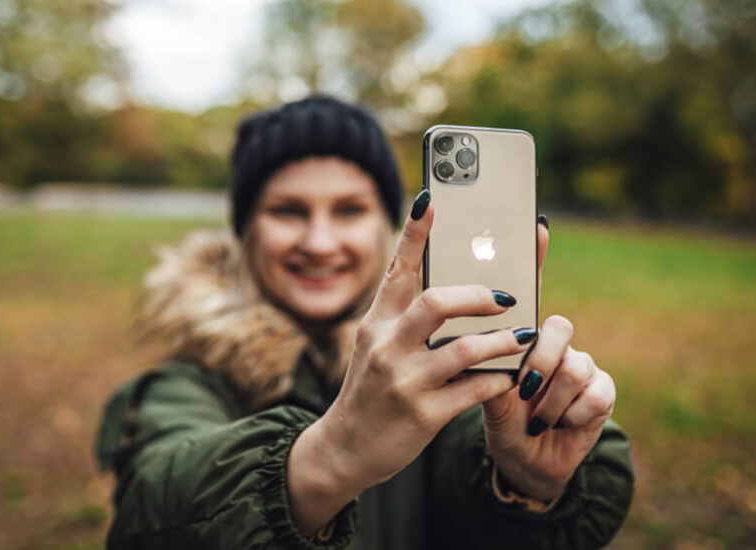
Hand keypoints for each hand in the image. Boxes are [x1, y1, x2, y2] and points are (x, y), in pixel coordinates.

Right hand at [287, 190, 533, 533]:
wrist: (345, 447)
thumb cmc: (371, 390)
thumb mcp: (376, 348)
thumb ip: (405, 320)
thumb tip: (459, 292)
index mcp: (376, 323)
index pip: (398, 270)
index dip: (416, 234)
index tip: (431, 199)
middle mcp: (386, 346)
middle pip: (436, 303)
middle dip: (478, 294)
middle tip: (505, 295)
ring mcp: (404, 381)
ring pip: (464, 348)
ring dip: (501, 340)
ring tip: (522, 336)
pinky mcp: (423, 415)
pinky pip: (475, 390)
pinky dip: (499, 380)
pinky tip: (509, 378)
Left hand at [482, 221, 616, 500]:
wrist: (524, 463)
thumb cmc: (499, 418)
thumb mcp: (479, 390)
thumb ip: (475, 358)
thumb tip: (461, 324)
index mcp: (519, 336)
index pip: (527, 291)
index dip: (534, 258)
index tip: (535, 224)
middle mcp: (552, 343)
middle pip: (556, 326)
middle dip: (538, 360)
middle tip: (523, 388)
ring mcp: (580, 365)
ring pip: (573, 365)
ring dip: (548, 400)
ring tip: (534, 417)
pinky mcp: (602, 393)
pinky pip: (592, 395)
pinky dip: (567, 416)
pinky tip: (555, 425)